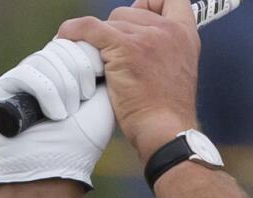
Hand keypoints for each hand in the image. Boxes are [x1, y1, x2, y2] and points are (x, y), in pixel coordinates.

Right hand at [0, 39, 112, 188]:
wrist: (58, 169)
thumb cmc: (81, 142)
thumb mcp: (101, 103)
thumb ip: (100, 72)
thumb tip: (96, 46)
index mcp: (63, 74)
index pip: (73, 44)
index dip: (87, 59)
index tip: (96, 84)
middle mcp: (39, 73)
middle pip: (61, 48)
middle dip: (78, 75)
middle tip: (82, 104)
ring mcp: (18, 79)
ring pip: (46, 59)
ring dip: (65, 89)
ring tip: (67, 115)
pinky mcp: (0, 89)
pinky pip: (28, 73)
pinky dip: (48, 95)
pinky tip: (54, 116)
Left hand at [57, 1, 200, 161]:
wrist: (165, 131)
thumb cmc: (166, 111)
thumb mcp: (176, 70)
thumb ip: (161, 47)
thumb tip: (126, 32)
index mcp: (186, 36)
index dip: (151, 3)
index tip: (138, 15)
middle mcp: (170, 31)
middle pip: (130, 11)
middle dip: (117, 31)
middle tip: (113, 58)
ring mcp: (149, 38)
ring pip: (110, 21)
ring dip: (100, 41)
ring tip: (100, 64)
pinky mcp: (126, 48)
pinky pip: (89, 28)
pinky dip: (73, 32)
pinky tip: (65, 40)